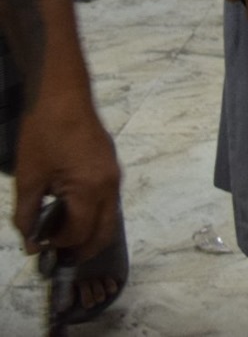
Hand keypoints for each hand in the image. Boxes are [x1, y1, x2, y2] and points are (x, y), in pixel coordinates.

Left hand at [11, 85, 120, 258]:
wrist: (62, 96)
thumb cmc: (43, 135)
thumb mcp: (28, 178)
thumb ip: (27, 216)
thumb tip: (31, 244)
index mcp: (90, 189)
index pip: (79, 232)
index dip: (59, 246)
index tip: (38, 248)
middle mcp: (110, 185)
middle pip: (105, 231)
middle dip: (84, 249)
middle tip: (59, 257)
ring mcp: (114, 174)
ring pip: (109, 217)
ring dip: (89, 233)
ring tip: (63, 238)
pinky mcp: (111, 165)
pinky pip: (108, 201)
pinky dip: (93, 216)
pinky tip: (71, 213)